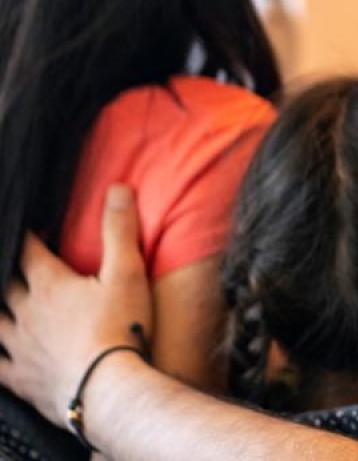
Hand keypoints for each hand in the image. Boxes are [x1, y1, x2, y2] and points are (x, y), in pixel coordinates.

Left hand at [0, 184, 152, 426]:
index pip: (29, 252)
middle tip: (9, 266)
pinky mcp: (21, 378)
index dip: (30, 238)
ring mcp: (19, 347)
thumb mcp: (128, 272)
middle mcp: (26, 312)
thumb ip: (119, 230)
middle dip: (6, 273)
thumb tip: (117, 188)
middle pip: (6, 286)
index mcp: (50, 285)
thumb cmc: (120, 327)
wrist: (109, 387)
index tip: (32, 230)